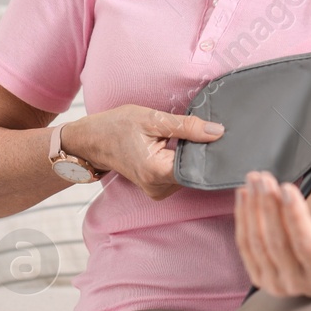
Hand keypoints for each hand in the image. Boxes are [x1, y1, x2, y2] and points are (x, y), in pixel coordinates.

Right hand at [60, 106, 222, 199]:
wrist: (92, 140)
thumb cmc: (117, 126)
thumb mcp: (153, 119)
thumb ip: (187, 127)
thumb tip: (218, 132)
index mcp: (157, 171)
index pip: (197, 167)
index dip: (208, 150)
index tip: (215, 134)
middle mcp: (158, 187)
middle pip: (194, 172)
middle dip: (200, 152)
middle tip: (200, 131)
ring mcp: (157, 191)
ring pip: (188, 175)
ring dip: (190, 157)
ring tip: (184, 137)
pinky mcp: (157, 189)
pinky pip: (179, 176)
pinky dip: (181, 162)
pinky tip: (177, 147)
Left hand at [235, 170, 310, 296]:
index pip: (306, 244)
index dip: (295, 215)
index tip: (287, 187)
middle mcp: (296, 284)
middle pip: (276, 242)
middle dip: (268, 206)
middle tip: (264, 178)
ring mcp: (274, 283)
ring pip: (256, 242)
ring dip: (252, 207)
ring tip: (253, 179)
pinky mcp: (258, 277)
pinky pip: (245, 245)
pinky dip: (242, 217)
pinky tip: (244, 194)